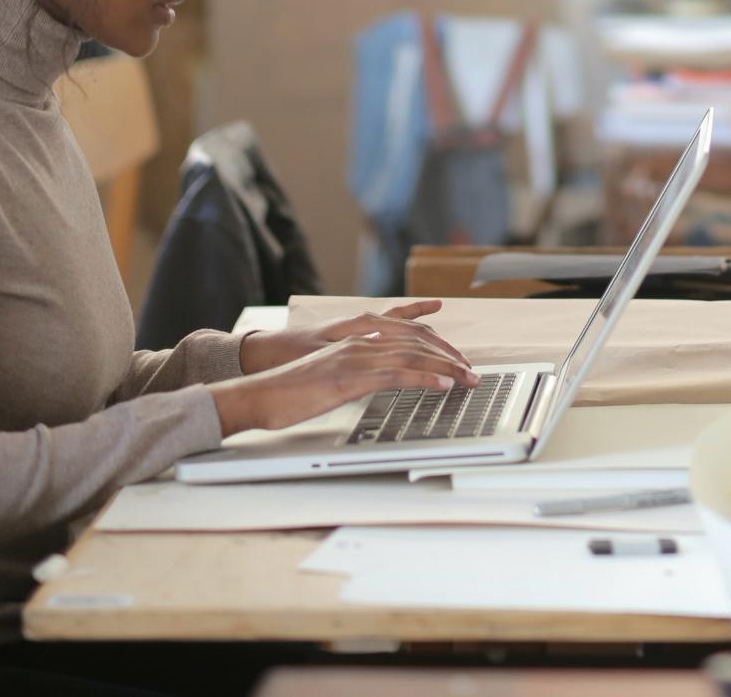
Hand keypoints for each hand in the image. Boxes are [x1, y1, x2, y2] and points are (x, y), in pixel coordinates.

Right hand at [212, 329, 479, 433]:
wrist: (258, 394)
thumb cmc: (289, 392)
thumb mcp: (330, 380)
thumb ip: (355, 376)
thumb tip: (377, 383)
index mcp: (355, 342)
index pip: (406, 336)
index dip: (436, 346)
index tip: (456, 360)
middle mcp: (359, 343)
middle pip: (416, 343)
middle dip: (449, 356)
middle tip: (472, 371)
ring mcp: (354, 358)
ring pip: (412, 355)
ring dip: (445, 367)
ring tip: (467, 378)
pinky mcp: (349, 377)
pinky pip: (394, 374)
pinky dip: (423, 377)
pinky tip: (441, 384)